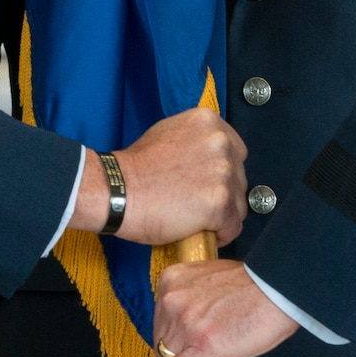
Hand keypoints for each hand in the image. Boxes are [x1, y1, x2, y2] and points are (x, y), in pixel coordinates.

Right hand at [72, 107, 247, 245]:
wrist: (116, 190)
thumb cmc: (136, 168)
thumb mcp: (169, 134)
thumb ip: (196, 141)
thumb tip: (209, 158)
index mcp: (209, 122)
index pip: (235, 152)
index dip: (222, 173)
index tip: (207, 183)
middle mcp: (221, 142)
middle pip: (239, 178)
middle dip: (222, 194)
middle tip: (195, 203)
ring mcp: (222, 171)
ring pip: (238, 205)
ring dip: (220, 216)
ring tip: (193, 218)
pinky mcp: (219, 201)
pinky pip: (232, 227)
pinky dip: (218, 235)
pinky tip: (197, 230)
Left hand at [153, 259, 296, 356]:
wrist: (276, 289)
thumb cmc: (253, 285)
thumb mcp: (209, 279)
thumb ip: (192, 297)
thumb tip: (186, 322)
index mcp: (173, 280)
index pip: (159, 320)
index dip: (171, 338)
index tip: (182, 347)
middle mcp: (173, 300)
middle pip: (159, 343)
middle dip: (175, 356)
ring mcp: (186, 324)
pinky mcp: (203, 346)